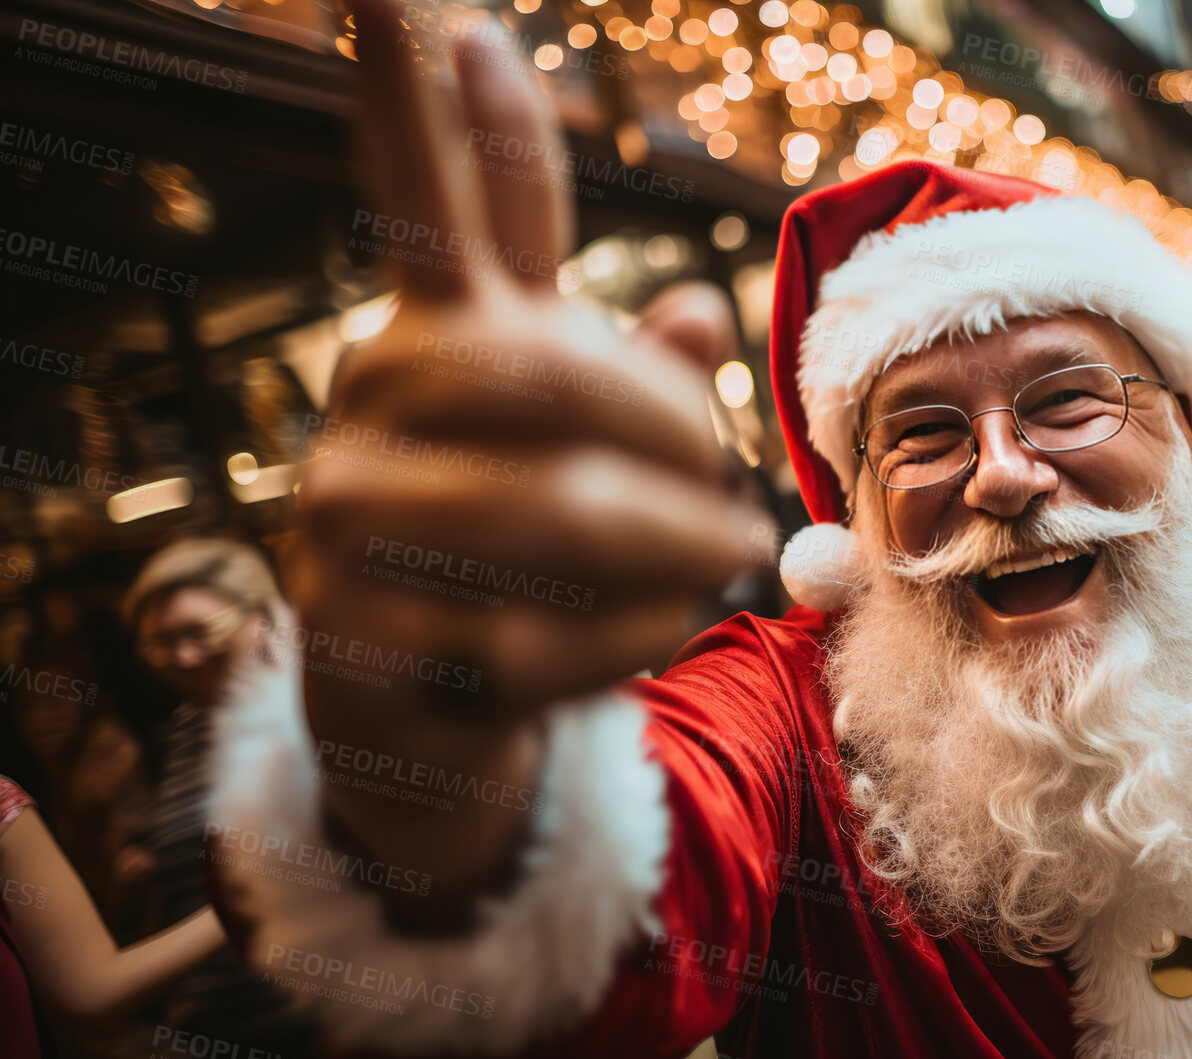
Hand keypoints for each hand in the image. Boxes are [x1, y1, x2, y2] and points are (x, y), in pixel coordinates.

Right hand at [291, 0, 766, 715]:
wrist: (432, 728)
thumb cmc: (532, 564)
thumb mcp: (595, 457)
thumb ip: (634, 378)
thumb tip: (698, 308)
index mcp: (435, 337)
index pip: (427, 204)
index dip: (411, 102)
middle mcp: (371, 404)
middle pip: (554, 371)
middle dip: (680, 435)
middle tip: (740, 495)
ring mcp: (347, 518)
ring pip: (563, 506)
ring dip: (678, 549)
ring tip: (717, 565)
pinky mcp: (360, 638)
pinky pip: (544, 630)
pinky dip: (633, 637)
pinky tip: (652, 635)